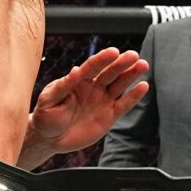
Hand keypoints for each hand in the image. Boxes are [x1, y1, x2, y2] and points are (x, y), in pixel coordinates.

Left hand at [28, 48, 149, 156]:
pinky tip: (144, 86)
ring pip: (120, 85)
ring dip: (131, 74)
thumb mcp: (49, 100)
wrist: (50, 138)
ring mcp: (102, 100)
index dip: (102, 59)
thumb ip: (62, 87)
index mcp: (77, 80)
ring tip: (143, 64)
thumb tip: (76, 70)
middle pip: (110, 73)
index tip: (114, 51)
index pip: (92, 67)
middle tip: (133, 55)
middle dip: (121, 64)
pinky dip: (134, 96)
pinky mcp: (109, 115)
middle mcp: (93, 87)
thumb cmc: (46, 116)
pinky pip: (124, 104)